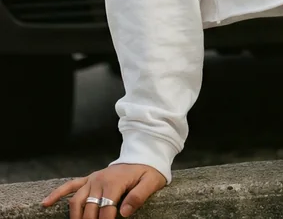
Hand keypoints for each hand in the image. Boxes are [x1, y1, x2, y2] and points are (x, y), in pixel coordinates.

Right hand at [41, 163, 166, 218]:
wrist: (143, 155)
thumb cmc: (148, 171)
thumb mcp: (151, 182)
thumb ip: (139, 196)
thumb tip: (125, 212)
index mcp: (115, 182)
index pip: (106, 209)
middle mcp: (100, 180)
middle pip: (89, 208)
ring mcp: (92, 179)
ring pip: (76, 201)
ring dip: (75, 217)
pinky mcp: (88, 179)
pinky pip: (70, 185)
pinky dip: (57, 194)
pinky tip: (46, 203)